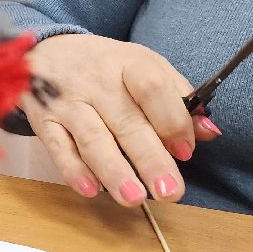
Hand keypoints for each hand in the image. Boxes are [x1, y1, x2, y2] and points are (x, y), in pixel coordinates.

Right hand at [25, 33, 220, 206]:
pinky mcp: (43, 120)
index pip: (152, 88)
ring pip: (92, 139)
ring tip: (134, 199)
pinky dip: (73, 171)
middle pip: (127, 122)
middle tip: (170, 193)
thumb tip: (209, 132)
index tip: (186, 152)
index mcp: (128, 63)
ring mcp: (67, 102)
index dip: (172, 121)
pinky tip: (91, 190)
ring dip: (114, 171)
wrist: (47, 52)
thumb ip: (177, 98)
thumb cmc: (106, 66)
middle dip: (150, 160)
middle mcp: (97, 82)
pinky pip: (58, 148)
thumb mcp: (145, 66)